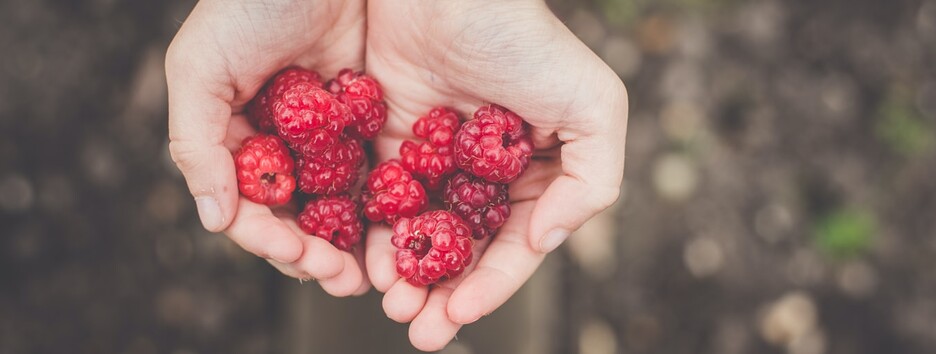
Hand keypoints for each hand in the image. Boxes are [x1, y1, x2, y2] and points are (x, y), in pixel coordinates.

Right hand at [166, 0, 368, 295]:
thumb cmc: (249, 4)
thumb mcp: (199, 66)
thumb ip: (194, 142)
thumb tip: (213, 219)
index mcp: (233, 139)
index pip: (247, 207)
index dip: (268, 239)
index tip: (297, 257)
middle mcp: (279, 145)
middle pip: (294, 218)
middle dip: (314, 255)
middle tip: (342, 280)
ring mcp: (323, 138)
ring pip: (335, 206)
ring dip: (348, 244)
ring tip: (368, 273)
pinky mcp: (365, 122)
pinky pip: (373, 172)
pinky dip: (381, 206)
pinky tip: (397, 230)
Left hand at [363, 0, 628, 349]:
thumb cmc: (527, 42)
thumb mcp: (595, 107)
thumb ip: (593, 183)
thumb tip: (543, 243)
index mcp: (534, 173)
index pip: (514, 246)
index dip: (491, 286)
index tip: (459, 316)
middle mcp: (485, 175)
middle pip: (464, 252)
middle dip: (444, 297)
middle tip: (419, 331)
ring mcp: (436, 161)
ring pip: (420, 236)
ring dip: (408, 278)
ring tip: (394, 307)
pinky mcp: (389, 142)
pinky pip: (381, 200)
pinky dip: (375, 236)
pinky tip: (367, 264)